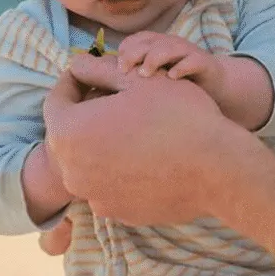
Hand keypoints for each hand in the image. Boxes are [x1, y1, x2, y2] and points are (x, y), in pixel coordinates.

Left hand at [42, 62, 252, 224]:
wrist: (217, 169)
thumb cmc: (178, 116)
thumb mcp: (138, 80)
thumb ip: (99, 70)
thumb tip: (77, 62)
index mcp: (69, 132)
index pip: (57, 100)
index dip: (73, 82)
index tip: (89, 74)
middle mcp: (72, 170)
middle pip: (69, 135)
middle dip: (85, 115)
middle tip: (111, 100)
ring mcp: (94, 196)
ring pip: (89, 162)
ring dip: (101, 144)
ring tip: (131, 130)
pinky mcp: (118, 213)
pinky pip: (109, 185)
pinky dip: (118, 170)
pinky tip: (145, 157)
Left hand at [112, 30, 217, 89]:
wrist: (217, 83)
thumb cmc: (180, 81)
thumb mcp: (157, 74)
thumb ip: (138, 72)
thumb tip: (110, 80)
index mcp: (158, 44)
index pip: (137, 39)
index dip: (125, 50)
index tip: (117, 67)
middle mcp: (171, 44)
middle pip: (149, 42)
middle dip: (134, 54)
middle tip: (123, 71)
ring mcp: (188, 52)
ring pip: (169, 48)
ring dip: (154, 59)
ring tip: (144, 74)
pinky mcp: (203, 63)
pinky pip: (192, 61)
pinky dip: (181, 67)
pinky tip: (172, 77)